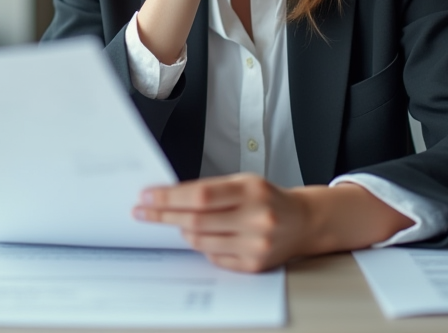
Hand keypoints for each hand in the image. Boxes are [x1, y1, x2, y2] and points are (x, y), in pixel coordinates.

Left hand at [133, 175, 414, 272]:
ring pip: (201, 241)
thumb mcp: (243, 182)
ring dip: (182, 231)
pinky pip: (214, 258)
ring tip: (175, 223)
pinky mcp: (254, 265)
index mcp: (251, 190)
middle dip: (164, 215)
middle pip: (196, 220)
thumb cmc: (268, 198)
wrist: (304, 221)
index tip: (148, 196)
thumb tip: (169, 198)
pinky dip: (203, 247)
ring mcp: (256, 244)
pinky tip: (200, 237)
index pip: (200, 195)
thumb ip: (211, 190)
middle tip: (143, 211)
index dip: (169, 197)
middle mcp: (256, 218)